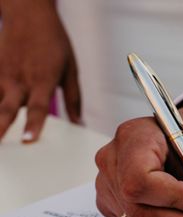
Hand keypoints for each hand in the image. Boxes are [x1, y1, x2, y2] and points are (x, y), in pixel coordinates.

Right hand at [0, 0, 80, 142]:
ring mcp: (3, 74)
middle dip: (1, 126)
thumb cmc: (54, 42)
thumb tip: (80, 123)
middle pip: (8, 108)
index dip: (33, 125)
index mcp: (42, 81)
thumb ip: (74, 98)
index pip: (38, 107)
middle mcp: (20, 80)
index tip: (28, 140)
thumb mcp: (71, 69)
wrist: (29, 14)